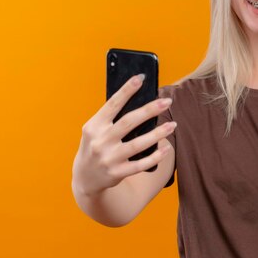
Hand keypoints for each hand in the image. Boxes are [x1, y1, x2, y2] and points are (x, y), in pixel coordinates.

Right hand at [72, 74, 175, 196]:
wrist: (84, 178)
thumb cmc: (95, 146)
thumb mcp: (94, 130)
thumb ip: (110, 118)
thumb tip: (140, 100)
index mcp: (94, 126)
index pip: (112, 104)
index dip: (126, 91)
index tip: (141, 78)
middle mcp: (100, 141)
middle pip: (128, 122)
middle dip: (149, 110)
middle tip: (167, 101)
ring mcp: (109, 158)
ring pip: (138, 144)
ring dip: (158, 134)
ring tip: (173, 125)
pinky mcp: (117, 173)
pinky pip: (141, 164)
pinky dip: (155, 156)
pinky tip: (166, 148)